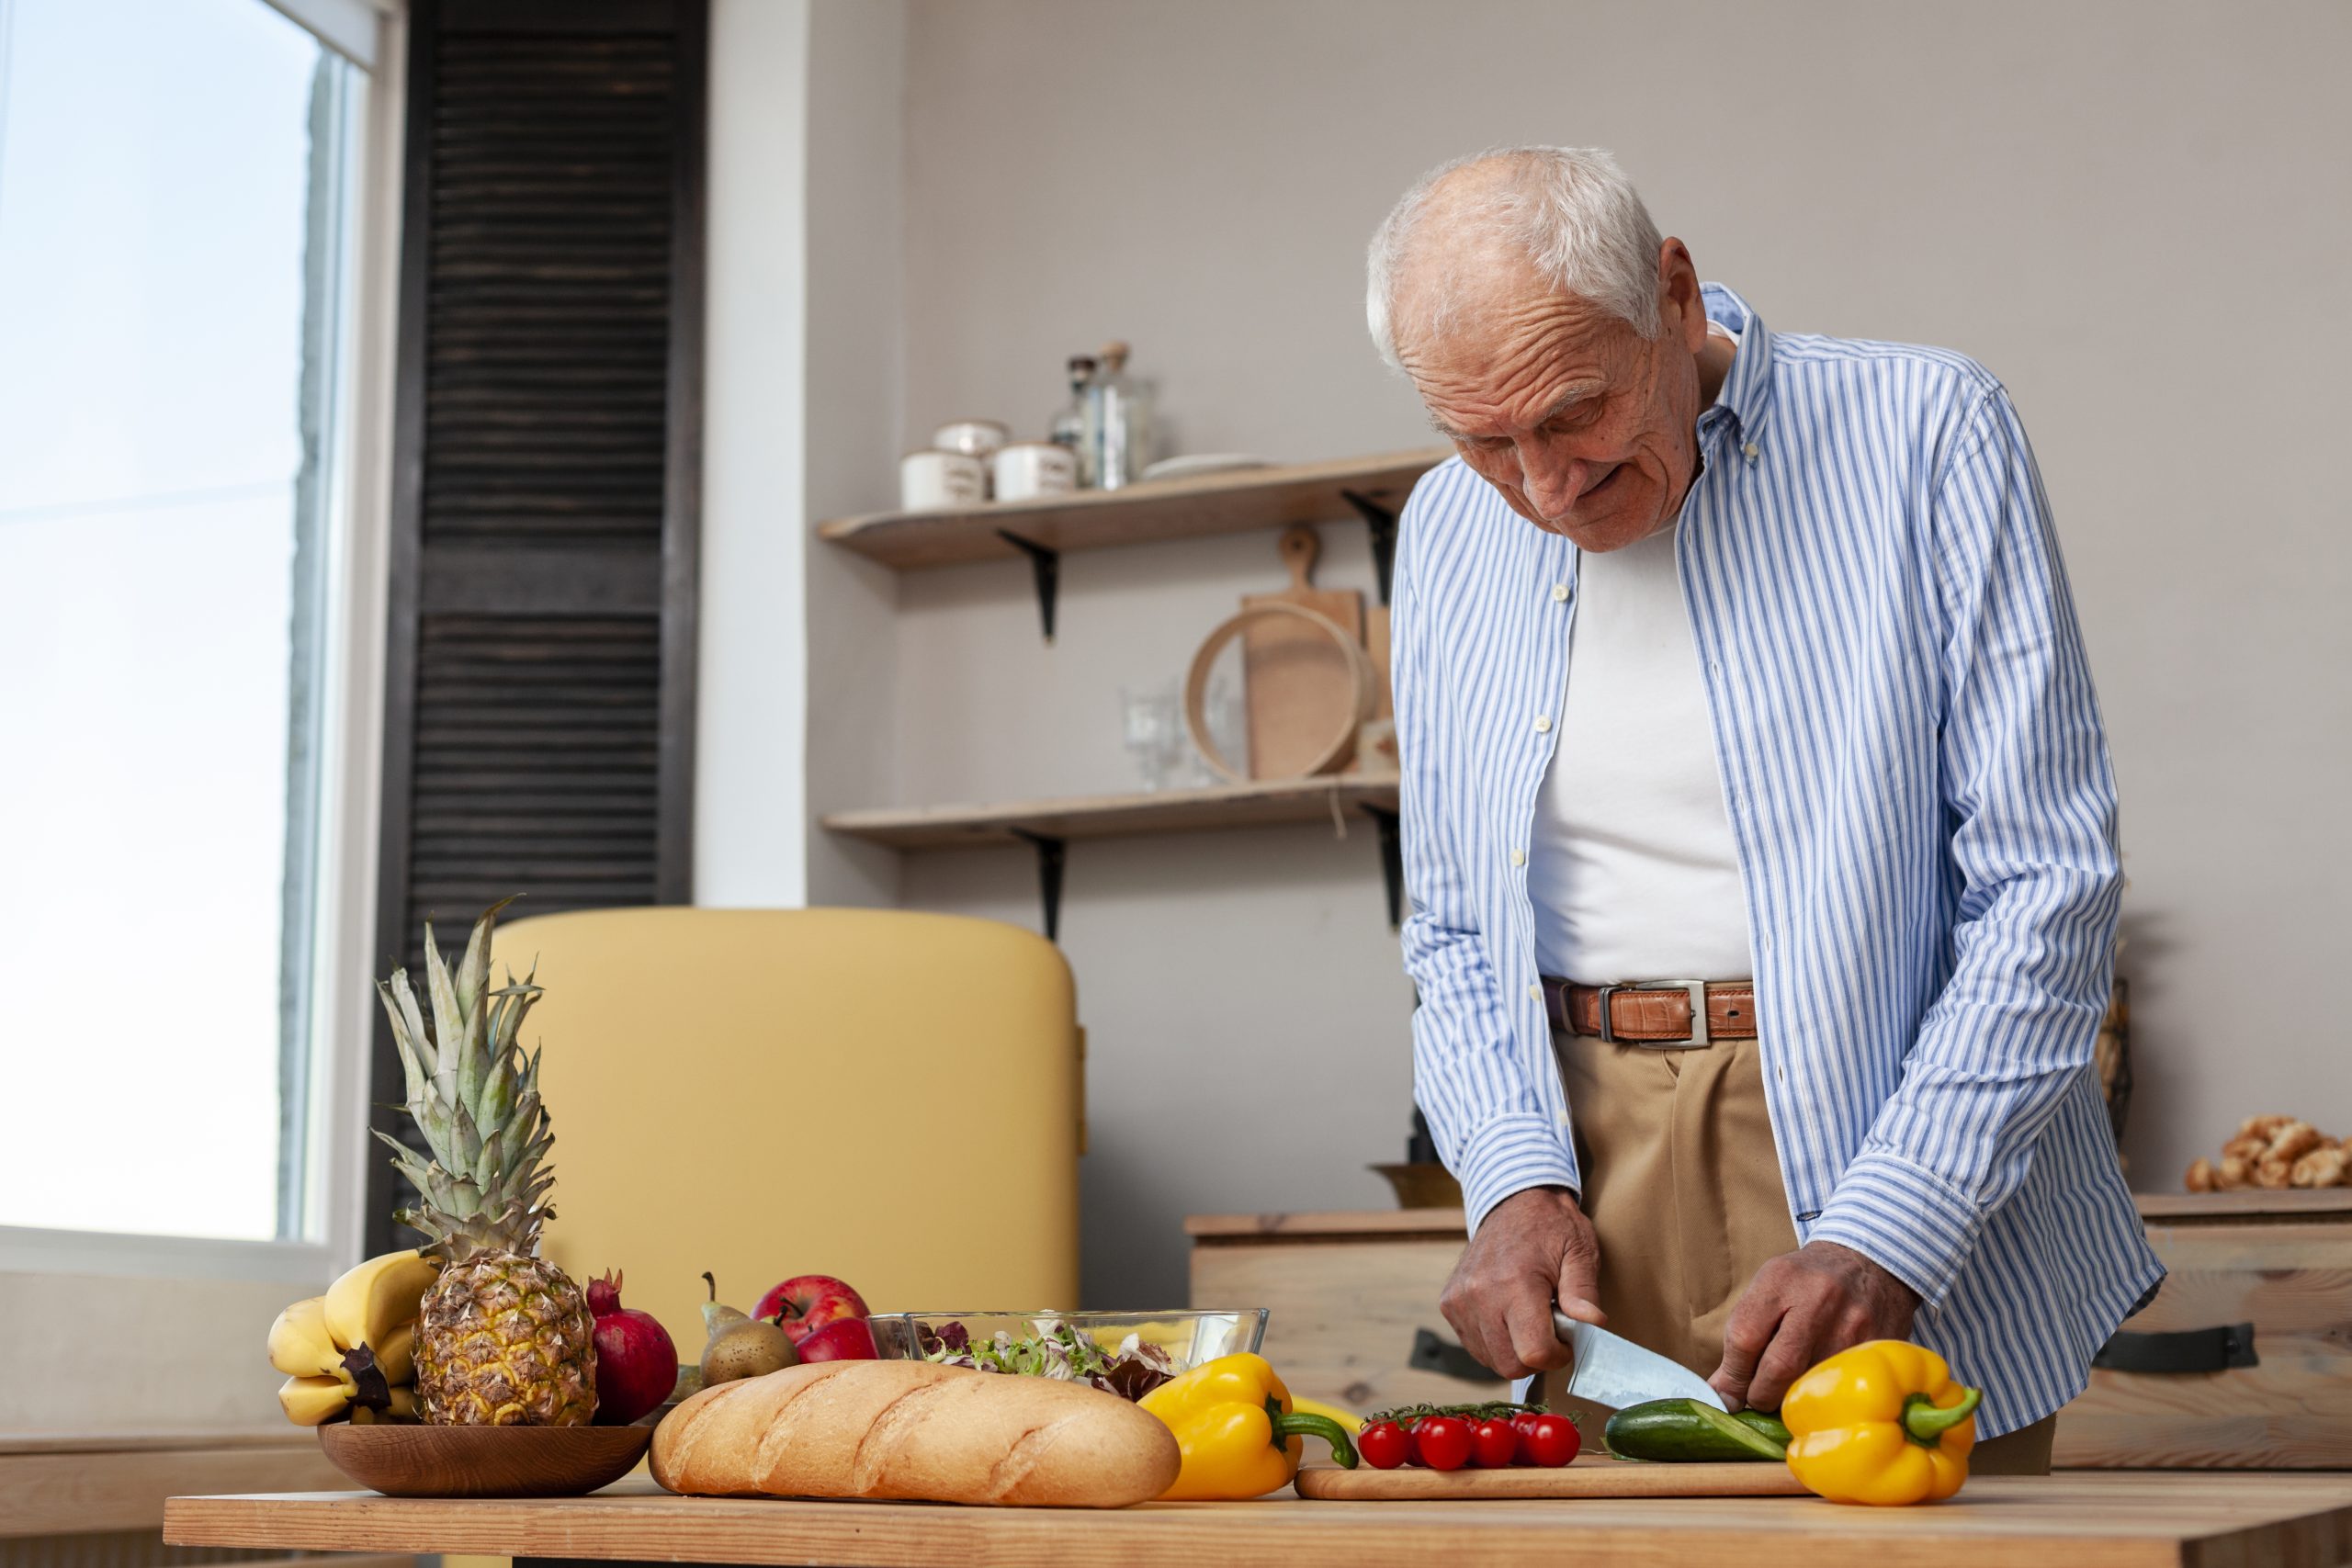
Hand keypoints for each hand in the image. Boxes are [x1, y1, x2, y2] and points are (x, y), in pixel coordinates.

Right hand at [1438, 1186, 1603, 1379]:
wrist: (1512, 1200)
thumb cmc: (1551, 1226)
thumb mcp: (1580, 1251)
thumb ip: (1584, 1292)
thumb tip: (1593, 1324)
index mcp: (1515, 1282)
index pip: (1533, 1352)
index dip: (1557, 1355)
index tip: (1566, 1339)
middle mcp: (1479, 1294)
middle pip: (1509, 1364)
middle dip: (1536, 1357)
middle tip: (1550, 1329)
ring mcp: (1459, 1300)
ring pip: (1490, 1359)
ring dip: (1514, 1350)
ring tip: (1528, 1317)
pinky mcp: (1449, 1303)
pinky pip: (1474, 1344)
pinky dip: (1495, 1341)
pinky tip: (1508, 1316)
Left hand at [1710, 1240, 1920, 1411]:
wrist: (1867, 1262)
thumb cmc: (1806, 1282)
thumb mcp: (1770, 1289)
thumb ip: (1744, 1335)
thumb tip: (1724, 1394)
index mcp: (1781, 1279)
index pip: (1745, 1338)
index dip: (1732, 1376)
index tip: (1727, 1395)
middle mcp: (1819, 1300)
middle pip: (1779, 1368)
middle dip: (1761, 1395)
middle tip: (1757, 1399)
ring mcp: (1854, 1326)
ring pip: (1813, 1385)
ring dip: (1793, 1401)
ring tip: (1788, 1393)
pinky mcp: (1878, 1348)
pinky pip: (1844, 1388)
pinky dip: (1825, 1399)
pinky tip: (1819, 1392)